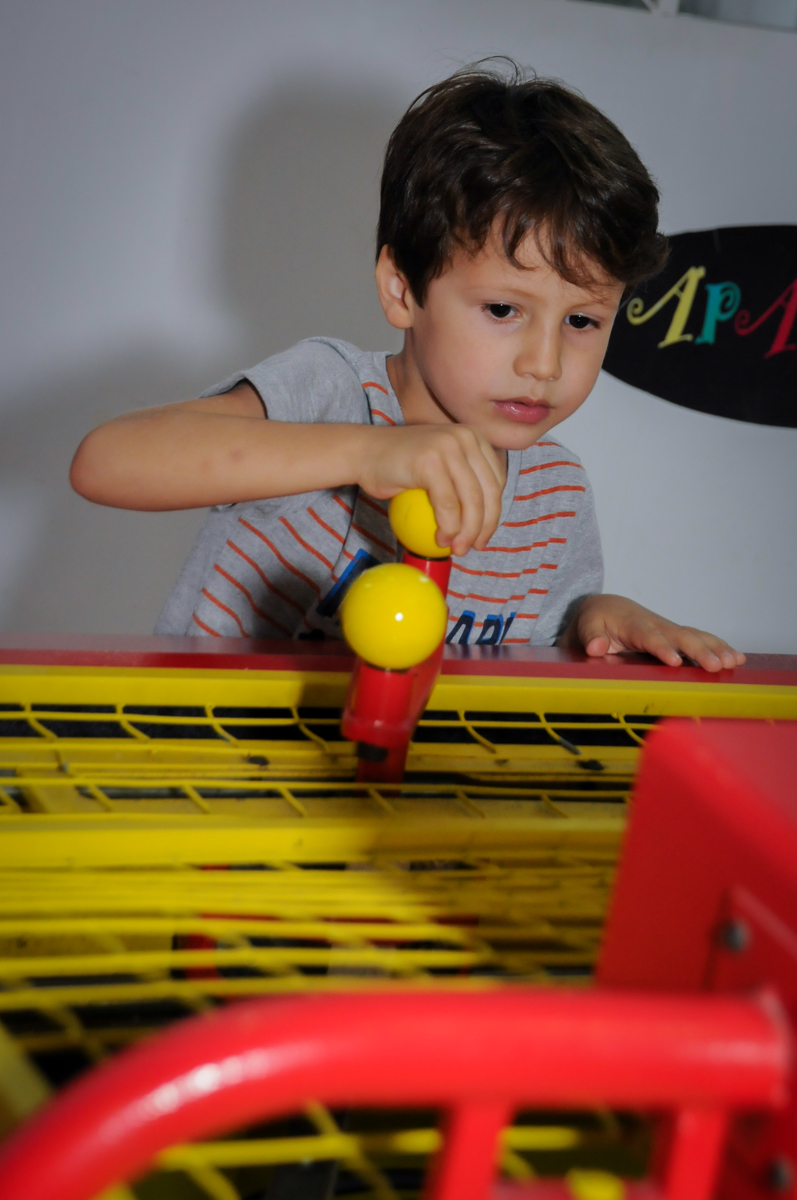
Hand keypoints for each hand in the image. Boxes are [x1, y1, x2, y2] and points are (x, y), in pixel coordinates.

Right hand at [357, 424, 503, 555]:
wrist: (363, 453)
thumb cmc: (400, 465)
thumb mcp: (441, 464)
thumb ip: (462, 479)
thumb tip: (484, 517)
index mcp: (474, 437)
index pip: (496, 481)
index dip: (494, 513)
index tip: (482, 535)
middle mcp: (465, 437)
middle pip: (488, 491)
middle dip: (485, 526)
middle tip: (473, 547)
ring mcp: (448, 446)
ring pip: (471, 500)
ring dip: (468, 532)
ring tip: (457, 549)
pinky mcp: (431, 461)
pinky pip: (447, 504)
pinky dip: (448, 527)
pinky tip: (441, 540)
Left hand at [566, 594, 745, 672]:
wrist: (608, 608)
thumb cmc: (597, 621)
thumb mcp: (586, 627)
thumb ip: (590, 637)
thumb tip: (596, 647)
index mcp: (633, 624)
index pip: (648, 636)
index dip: (662, 648)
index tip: (674, 661)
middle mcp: (656, 624)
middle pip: (680, 636)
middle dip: (699, 651)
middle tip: (715, 666)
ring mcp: (669, 630)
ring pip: (695, 636)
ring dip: (715, 649)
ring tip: (733, 662)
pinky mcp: (676, 636)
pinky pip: (700, 639)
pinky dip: (719, 647)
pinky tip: (737, 659)